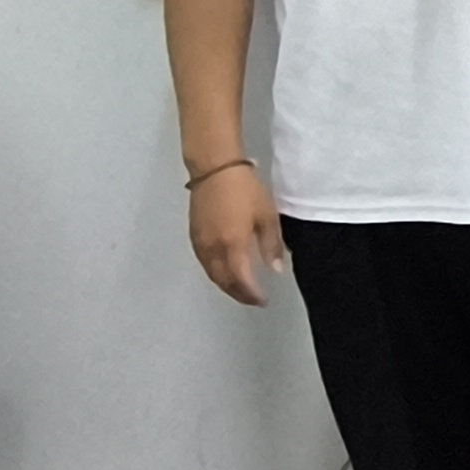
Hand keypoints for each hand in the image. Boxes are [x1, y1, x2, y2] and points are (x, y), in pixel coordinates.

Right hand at [188, 162, 285, 305]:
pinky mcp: (193, 236)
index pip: (241, 280)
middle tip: (253, 300)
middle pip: (223, 281)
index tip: (262, 300)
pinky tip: (225, 272)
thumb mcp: (266, 216)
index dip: (251, 294)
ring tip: (241, 290)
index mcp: (232, 245)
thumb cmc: (245, 190)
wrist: (215, 169)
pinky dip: (216, 274)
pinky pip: (204, 264)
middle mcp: (212, 249)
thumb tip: (275, 270)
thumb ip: (270, 245)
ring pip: (212, 274)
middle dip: (238, 294)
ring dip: (226, 286)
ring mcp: (200, 243)